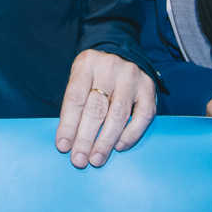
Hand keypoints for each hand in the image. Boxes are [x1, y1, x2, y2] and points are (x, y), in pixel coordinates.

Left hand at [55, 49, 155, 167]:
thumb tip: (68, 139)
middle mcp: (110, 68)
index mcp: (86, 64)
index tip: (63, 146)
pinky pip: (142, 116)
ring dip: (106, 141)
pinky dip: (130, 134)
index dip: (68, 125)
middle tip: (79, 160)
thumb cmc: (96, 72)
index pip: (75, 98)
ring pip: (118, 115)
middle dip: (85, 138)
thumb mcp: (80, 77)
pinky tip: (119, 146)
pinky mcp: (149, 87)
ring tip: (96, 159)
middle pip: (96, 108)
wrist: (123, 52)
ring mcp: (131, 77)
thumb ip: (75, 103)